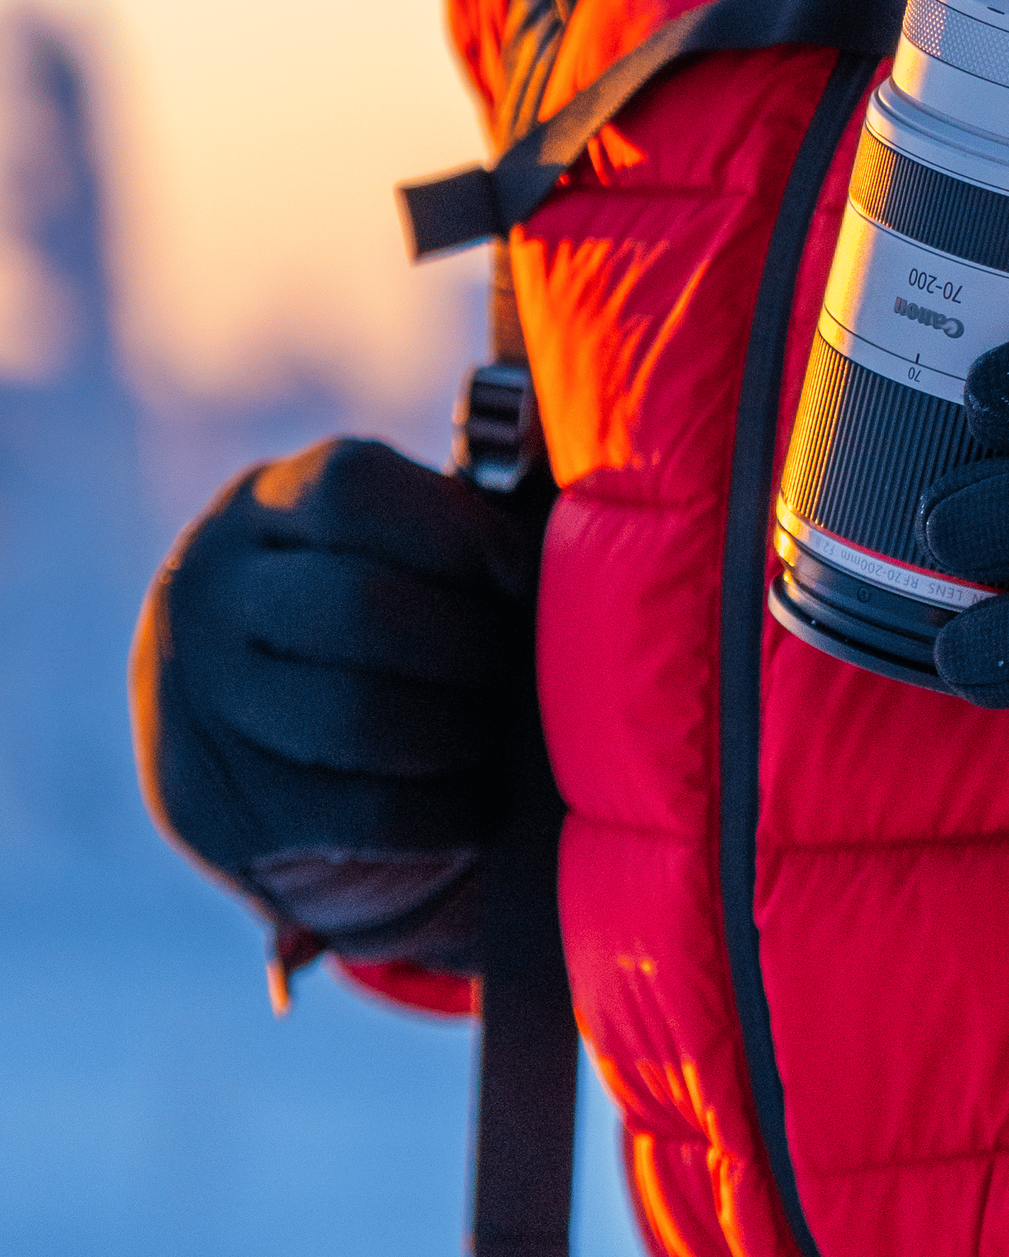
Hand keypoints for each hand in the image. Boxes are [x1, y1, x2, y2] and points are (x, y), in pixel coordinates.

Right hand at [131, 438, 541, 970]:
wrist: (281, 783)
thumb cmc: (394, 631)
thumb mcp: (410, 550)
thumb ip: (480, 501)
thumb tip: (570, 444)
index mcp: (262, 507)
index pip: (352, 488)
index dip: (458, 531)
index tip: (521, 577)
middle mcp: (204, 591)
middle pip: (361, 605)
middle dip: (467, 646)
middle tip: (509, 670)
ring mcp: (190, 702)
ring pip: (359, 715)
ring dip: (457, 733)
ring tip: (488, 736)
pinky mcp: (211, 811)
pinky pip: (361, 810)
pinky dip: (442, 812)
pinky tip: (471, 803)